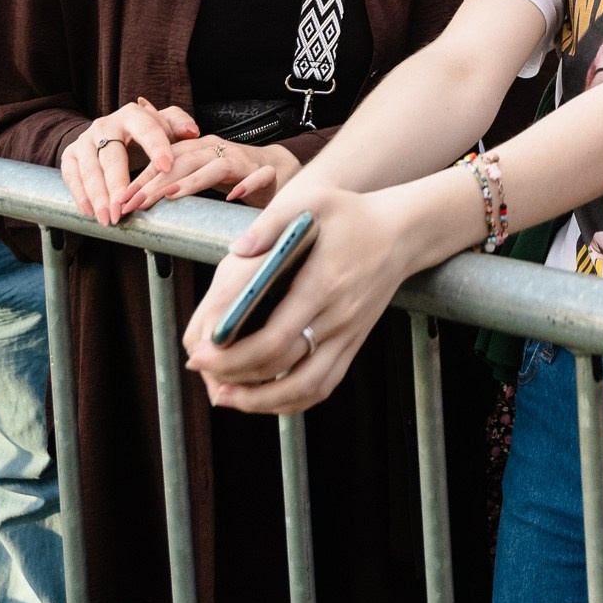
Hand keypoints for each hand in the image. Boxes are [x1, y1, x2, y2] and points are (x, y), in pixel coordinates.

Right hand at [59, 99, 199, 226]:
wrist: (110, 133)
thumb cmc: (145, 133)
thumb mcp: (164, 126)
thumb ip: (179, 125)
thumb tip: (192, 132)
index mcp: (133, 115)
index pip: (146, 128)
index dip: (157, 147)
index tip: (167, 167)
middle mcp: (105, 125)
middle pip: (111, 155)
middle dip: (118, 183)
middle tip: (125, 207)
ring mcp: (85, 140)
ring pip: (90, 169)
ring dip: (98, 196)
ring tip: (109, 218)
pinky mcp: (70, 155)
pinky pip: (71, 176)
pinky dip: (80, 195)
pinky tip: (90, 213)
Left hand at [114, 136, 299, 218]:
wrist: (278, 170)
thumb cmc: (233, 173)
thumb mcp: (198, 168)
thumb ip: (171, 169)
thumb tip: (135, 174)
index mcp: (200, 149)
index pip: (166, 160)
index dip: (143, 177)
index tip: (122, 198)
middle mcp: (219, 151)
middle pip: (185, 161)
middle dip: (157, 181)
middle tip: (136, 202)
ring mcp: (244, 161)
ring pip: (217, 167)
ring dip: (193, 180)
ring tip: (171, 195)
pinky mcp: (268, 174)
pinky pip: (259, 177)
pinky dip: (247, 186)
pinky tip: (234, 196)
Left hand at [181, 175, 437, 414]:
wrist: (403, 233)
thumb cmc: (352, 214)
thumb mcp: (314, 201)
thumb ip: (272, 222)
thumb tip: (237, 251)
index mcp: (322, 286)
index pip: (274, 338)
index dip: (232, 355)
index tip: (198, 354)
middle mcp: (337, 318)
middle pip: (281, 366)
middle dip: (234, 375)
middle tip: (201, 369)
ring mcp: (347, 336)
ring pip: (305, 388)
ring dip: (262, 401)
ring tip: (226, 396)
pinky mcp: (353, 344)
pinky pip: (323, 386)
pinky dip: (291, 401)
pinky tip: (264, 397)